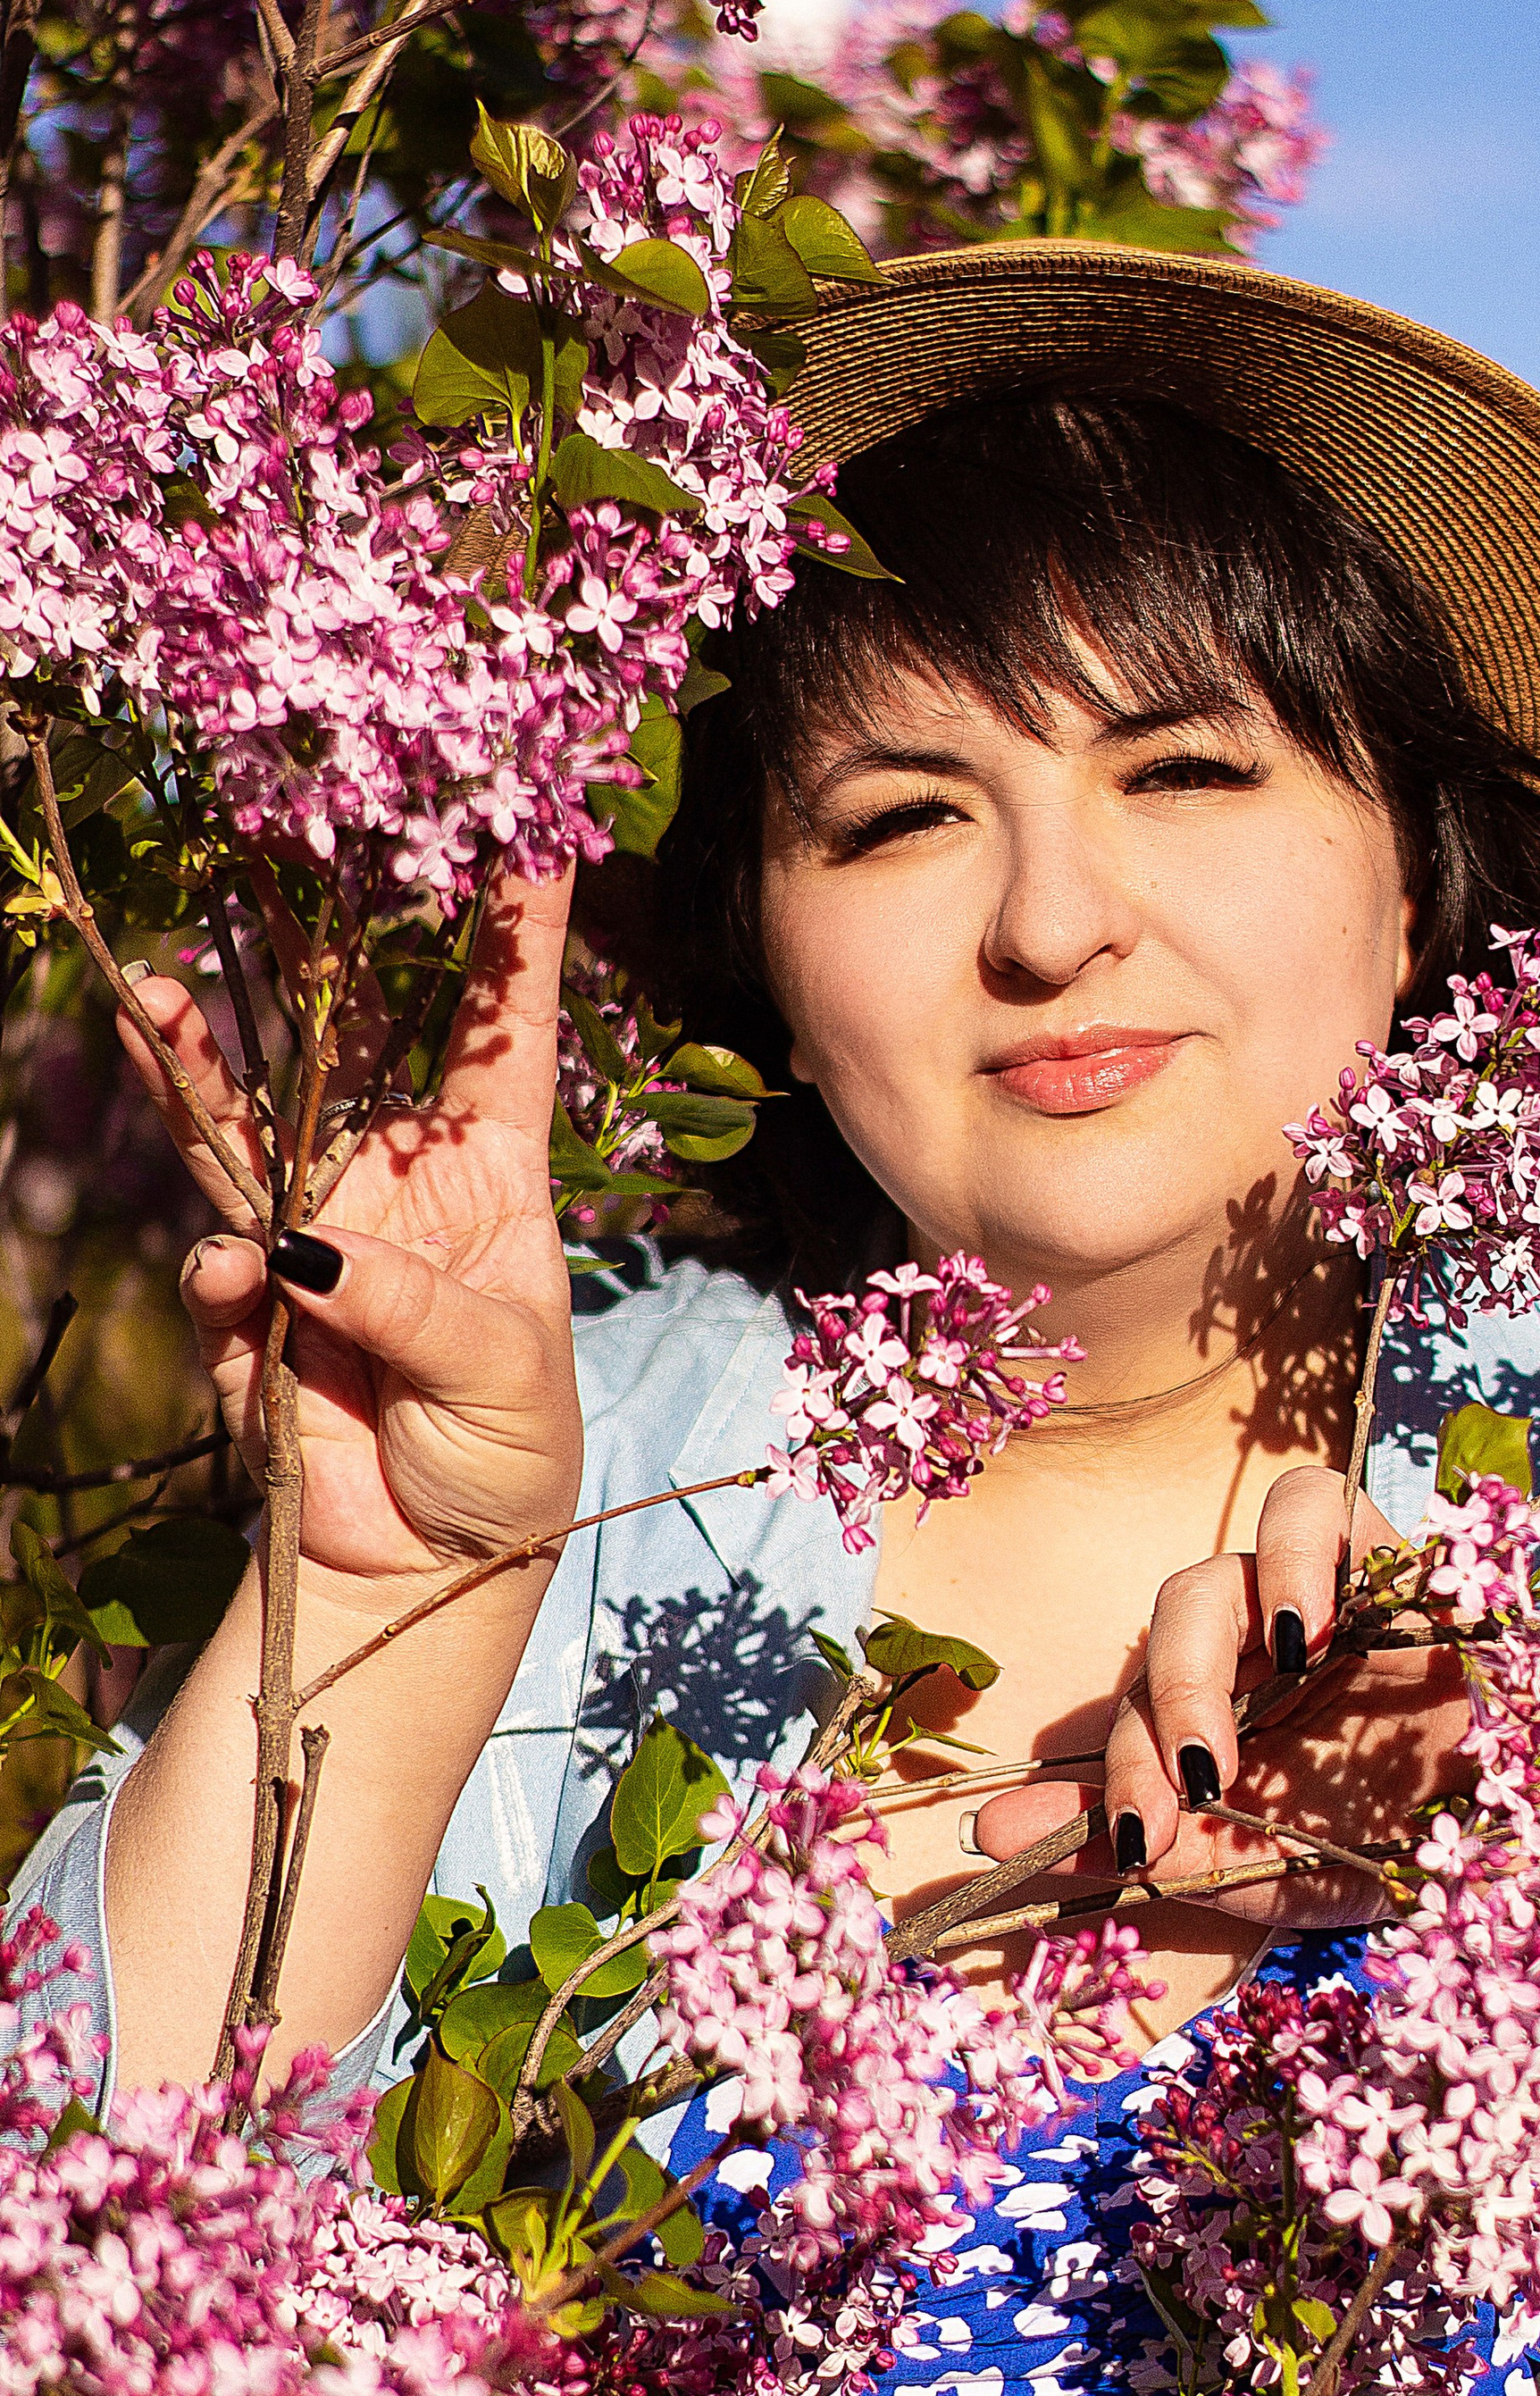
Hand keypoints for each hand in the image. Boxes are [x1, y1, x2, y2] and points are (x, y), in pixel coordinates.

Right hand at [121, 866, 584, 1586]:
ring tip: (152, 999)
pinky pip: (218, 1262)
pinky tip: (246, 1285)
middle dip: (304, 963)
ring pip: (241, 1129)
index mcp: (490, 1174)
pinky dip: (224, 1271)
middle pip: (343, 1053)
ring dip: (195, 1068)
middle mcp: (392, 1184)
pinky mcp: (250, 1310)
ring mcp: (313, 1239)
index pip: (502, 1035)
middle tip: (272, 862)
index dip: (516, 937)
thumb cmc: (507, 1452)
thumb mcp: (502, 1370)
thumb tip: (304, 1249)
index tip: (530, 830)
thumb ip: (411, 1301)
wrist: (428, 1564)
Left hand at [974, 1465, 1474, 1929]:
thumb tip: (996, 1834)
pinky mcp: (1385, 1551)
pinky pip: (1313, 1504)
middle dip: (1144, 1740)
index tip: (1061, 1841)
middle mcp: (1258, 1657)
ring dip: (1189, 1669)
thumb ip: (1152, 1850)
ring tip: (1213, 1757)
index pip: (1128, 1722)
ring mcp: (1315, 1600)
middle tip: (1161, 1818)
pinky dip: (1292, 1554)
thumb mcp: (1273, 1873)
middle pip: (1156, 1660)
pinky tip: (1305, 1634)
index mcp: (1227, 1727)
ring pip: (1209, 1586)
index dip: (1087, 1775)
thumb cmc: (1415, 1853)